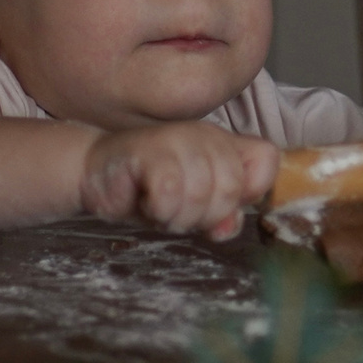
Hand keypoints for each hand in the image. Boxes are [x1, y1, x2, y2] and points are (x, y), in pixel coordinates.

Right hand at [81, 122, 277, 241]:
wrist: (96, 172)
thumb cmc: (148, 190)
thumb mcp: (192, 207)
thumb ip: (219, 216)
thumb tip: (228, 228)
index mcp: (225, 145)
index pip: (267, 159)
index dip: (250, 192)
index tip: (220, 208)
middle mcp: (207, 135)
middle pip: (231, 188)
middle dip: (204, 216)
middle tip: (177, 214)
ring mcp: (178, 138)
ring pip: (200, 193)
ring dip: (176, 216)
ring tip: (157, 208)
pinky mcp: (147, 149)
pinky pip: (169, 191)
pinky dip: (156, 209)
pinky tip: (142, 201)